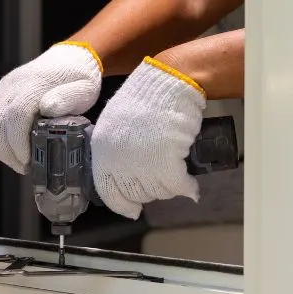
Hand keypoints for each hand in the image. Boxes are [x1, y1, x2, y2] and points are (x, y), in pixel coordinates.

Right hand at [0, 42, 102, 173]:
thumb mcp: (83, 90)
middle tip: (22, 167)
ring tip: (14, 161)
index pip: (15, 116)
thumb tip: (47, 108)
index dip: (17, 142)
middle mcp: (13, 84)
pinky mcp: (0, 92)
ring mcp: (4, 87)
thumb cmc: (79, 79)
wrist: (71, 58)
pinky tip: (6, 148)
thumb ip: (66, 99)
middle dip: (6, 150)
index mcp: (34, 84)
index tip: (28, 160)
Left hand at [91, 57, 206, 219]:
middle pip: (135, 193)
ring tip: (176, 176)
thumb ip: (114, 149)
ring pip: (157, 192)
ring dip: (168, 188)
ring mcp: (141, 163)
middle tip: (161, 184)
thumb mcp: (116, 122)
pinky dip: (187, 188)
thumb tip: (121, 172)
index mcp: (102, 149)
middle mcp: (118, 159)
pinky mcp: (166, 163)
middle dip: (150, 192)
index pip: (107, 190)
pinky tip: (190, 186)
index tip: (130, 210)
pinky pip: (177, 186)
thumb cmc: (146, 97)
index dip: (121, 204)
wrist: (169, 82)